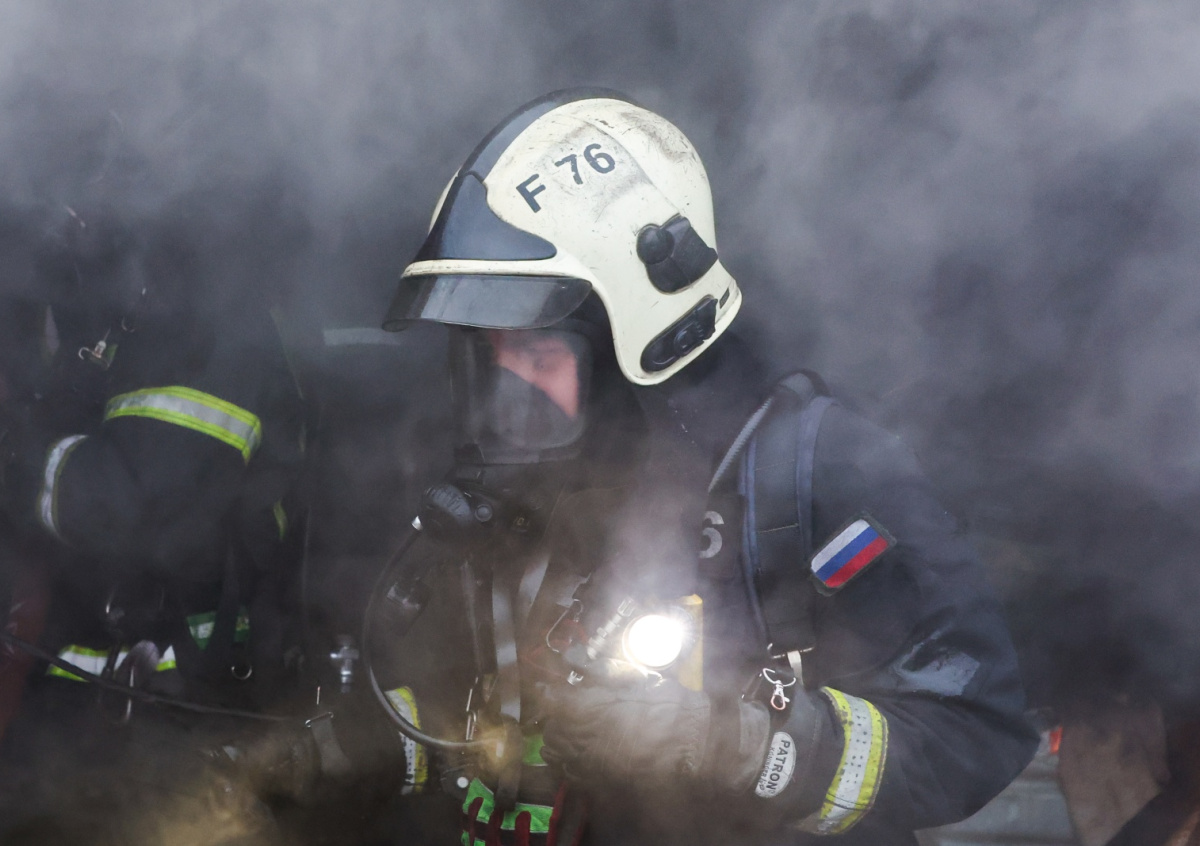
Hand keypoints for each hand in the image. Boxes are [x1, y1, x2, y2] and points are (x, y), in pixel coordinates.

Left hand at [540, 678, 770, 791]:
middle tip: (562, 706)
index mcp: (597, 708)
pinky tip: (580, 751)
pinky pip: (572, 772)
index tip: (546, 685)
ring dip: (558, 738)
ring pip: (558, 753)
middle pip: (553, 729)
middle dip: (554, 716)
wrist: (701, 743)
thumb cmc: (672, 705)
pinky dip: (568, 761)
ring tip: (569, 728)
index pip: (554, 701)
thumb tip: (571, 658)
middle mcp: (591, 738)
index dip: (547, 691)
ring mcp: (597, 764)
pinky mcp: (606, 781)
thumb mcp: (637, 678)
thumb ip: (599, 668)